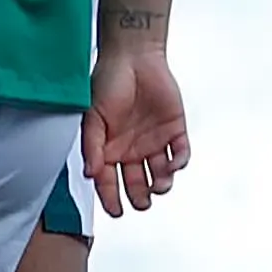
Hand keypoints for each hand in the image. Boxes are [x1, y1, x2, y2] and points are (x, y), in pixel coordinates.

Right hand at [85, 43, 188, 214]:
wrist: (134, 59)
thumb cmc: (107, 83)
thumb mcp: (92, 116)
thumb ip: (92, 146)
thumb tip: (90, 173)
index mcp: (109, 148)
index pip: (109, 181)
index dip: (111, 197)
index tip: (115, 211)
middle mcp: (131, 149)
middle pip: (137, 183)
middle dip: (140, 197)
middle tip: (141, 204)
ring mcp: (155, 142)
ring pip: (161, 174)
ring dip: (160, 184)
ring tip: (157, 185)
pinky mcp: (175, 132)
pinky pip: (181, 154)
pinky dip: (178, 163)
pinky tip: (172, 165)